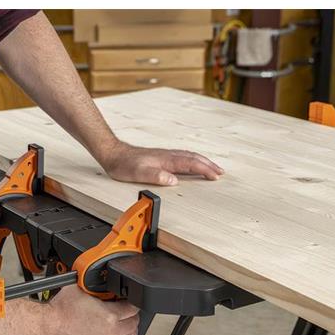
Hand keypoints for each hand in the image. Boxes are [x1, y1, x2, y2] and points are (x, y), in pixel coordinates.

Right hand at [30, 285, 138, 334]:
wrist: (46, 330)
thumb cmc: (58, 312)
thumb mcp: (80, 288)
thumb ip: (97, 285)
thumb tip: (105, 281)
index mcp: (109, 316)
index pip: (132, 308)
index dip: (130, 302)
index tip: (126, 301)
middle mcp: (111, 334)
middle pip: (134, 323)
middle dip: (130, 315)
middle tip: (123, 311)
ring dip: (129, 329)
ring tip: (122, 323)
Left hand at [100, 141, 223, 185]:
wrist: (113, 154)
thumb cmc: (124, 165)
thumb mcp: (138, 173)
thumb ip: (155, 176)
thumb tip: (173, 180)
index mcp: (166, 160)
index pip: (191, 164)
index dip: (205, 170)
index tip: (216, 176)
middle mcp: (168, 156)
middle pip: (193, 158)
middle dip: (208, 165)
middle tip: (221, 172)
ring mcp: (165, 155)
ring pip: (189, 157)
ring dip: (202, 162)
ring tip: (212, 168)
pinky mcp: (161, 157)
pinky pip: (182, 157)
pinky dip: (192, 161)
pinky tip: (191, 164)